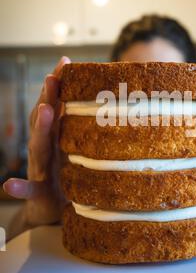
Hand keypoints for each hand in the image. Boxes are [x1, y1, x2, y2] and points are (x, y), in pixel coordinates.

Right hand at [3, 56, 70, 227]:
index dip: (58, 85)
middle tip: (52, 78)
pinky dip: (19, 187)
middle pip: (44, 120)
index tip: (65, 63)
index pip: (56, 106)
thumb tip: (108, 105)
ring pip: (37, 147)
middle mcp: (45, 147)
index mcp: (57, 136)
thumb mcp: (76, 149)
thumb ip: (83, 128)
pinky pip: (28, 190)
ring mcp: (40, 168)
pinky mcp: (38, 192)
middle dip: (48, 99)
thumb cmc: (68, 174)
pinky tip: (9, 184)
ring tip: (44, 112)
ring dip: (40, 129)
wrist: (52, 209)